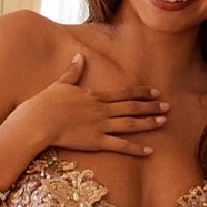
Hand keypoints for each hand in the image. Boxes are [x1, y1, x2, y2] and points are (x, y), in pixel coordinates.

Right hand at [22, 52, 166, 155]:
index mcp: (95, 95)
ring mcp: (101, 125)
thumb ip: (72, 72)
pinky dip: (136, 148)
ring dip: (148, 123)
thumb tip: (78, 56)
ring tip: (164, 122)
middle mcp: (102, 109)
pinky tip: (150, 150)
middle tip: (168, 106)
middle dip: (150, 106)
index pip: (124, 93)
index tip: (154, 92)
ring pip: (130, 124)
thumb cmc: (45, 103)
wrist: (38, 121)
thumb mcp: (61, 84)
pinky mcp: (96, 142)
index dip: (140, 92)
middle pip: (131, 107)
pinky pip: (120, 145)